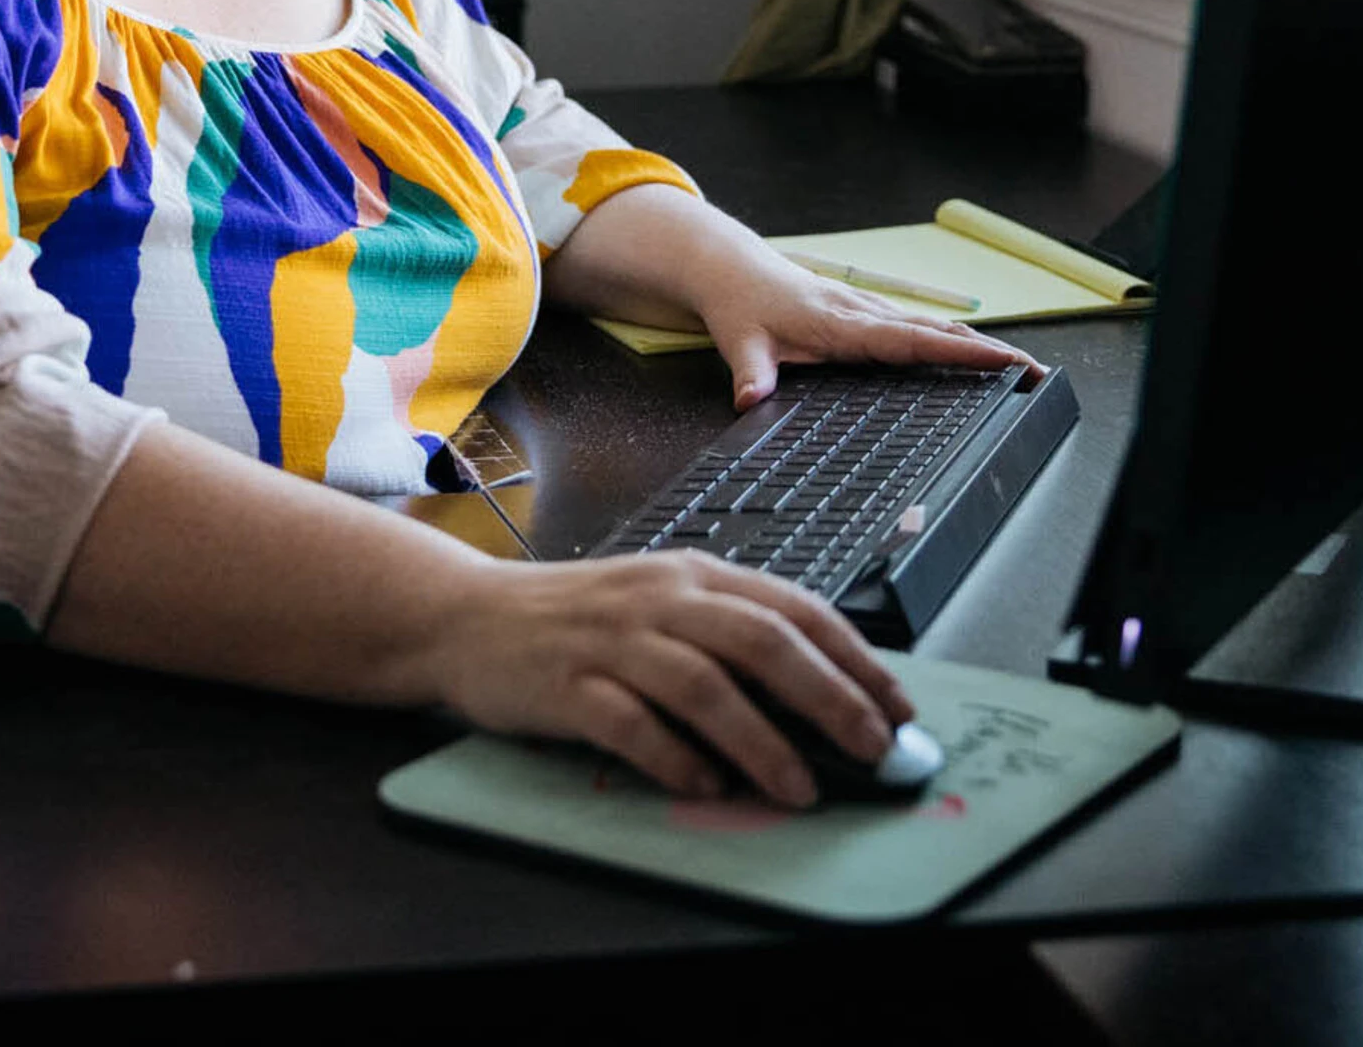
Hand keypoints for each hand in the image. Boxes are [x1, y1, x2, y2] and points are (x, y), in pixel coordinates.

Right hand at [431, 550, 915, 803]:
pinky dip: (674, 759)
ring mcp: (609, 640)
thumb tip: (818, 695)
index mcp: (689, 575)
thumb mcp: (656, 604)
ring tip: (801, 788)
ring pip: (702, 683)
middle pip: (759, 639)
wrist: (465, 617)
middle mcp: (656, 598)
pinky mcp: (565, 684)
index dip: (853, 654)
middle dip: (829, 695)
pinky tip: (704, 788)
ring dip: (761, 740)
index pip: (790, 605)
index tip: (897, 703)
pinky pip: (629, 724)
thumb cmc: (573, 618)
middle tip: (873, 745)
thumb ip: (725, 635)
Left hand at [542, 184, 1043, 416]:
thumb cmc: (736, 304)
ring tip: (1019, 366)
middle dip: (985, 351)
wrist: (725, 267)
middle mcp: (861, 312)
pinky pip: (915, 324)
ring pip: (929, 324)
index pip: (909, 341)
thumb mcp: (737, 341)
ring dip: (973, 343)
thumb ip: (750, 372)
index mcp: (840, 324)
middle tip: (1034, 373)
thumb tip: (751, 400)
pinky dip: (948, 336)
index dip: (956, 352)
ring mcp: (864, 309)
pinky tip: (969, 350)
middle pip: (934, 331)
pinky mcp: (862, 311)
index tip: (1000, 361)